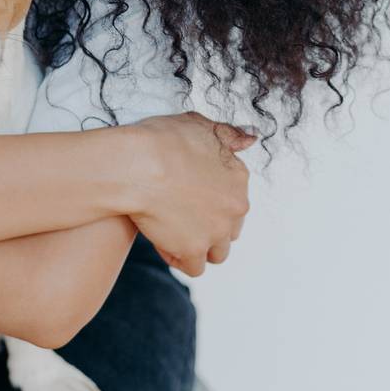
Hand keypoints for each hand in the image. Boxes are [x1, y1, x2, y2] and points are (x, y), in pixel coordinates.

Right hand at [115, 112, 253, 277]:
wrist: (137, 165)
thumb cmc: (160, 141)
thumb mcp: (199, 124)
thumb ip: (228, 134)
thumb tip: (252, 137)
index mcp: (238, 176)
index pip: (234, 199)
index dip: (210, 199)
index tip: (188, 194)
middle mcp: (235, 206)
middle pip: (230, 229)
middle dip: (209, 226)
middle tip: (179, 214)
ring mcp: (217, 230)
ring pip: (216, 252)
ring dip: (199, 246)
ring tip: (172, 232)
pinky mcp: (194, 249)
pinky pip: (193, 266)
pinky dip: (179, 257)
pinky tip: (162, 241)